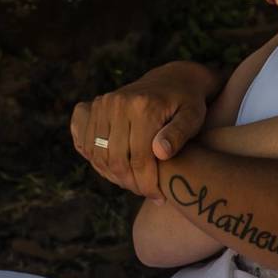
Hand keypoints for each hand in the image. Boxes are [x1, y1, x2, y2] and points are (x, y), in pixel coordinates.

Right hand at [70, 62, 212, 201]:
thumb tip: (160, 152)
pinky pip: (83, 142)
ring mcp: (101, 104)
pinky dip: (94, 160)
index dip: (147, 184)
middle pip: (116, 160)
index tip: (159, 197)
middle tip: (145, 193)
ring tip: (132, 183)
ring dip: (112, 176)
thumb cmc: (188, 104)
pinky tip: (113, 168)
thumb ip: (179, 134)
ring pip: (97, 155)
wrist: (172, 80)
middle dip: (130, 184)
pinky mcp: (92, 107)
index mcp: (143, 107)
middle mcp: (117, 103)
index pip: (138, 159)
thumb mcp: (193, 117)